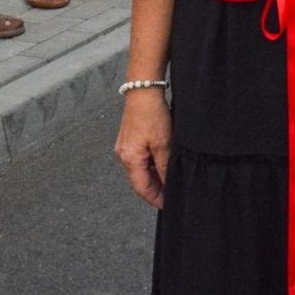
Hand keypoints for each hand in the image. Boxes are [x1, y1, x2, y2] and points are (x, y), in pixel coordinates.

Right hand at [115, 89, 170, 208]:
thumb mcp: (163, 143)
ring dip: (154, 176)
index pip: (142, 188)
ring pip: (141, 169)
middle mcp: (123, 154)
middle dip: (155, 189)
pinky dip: (151, 164)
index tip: (167, 204)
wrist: (144, 89)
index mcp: (130, 159)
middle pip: (140, 180)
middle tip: (171, 194)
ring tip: (170, 178)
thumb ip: (165, 166)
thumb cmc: (151, 113)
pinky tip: (162, 162)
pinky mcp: (130, 138)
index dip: (155, 199)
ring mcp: (125, 146)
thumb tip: (169, 183)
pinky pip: (140, 158)